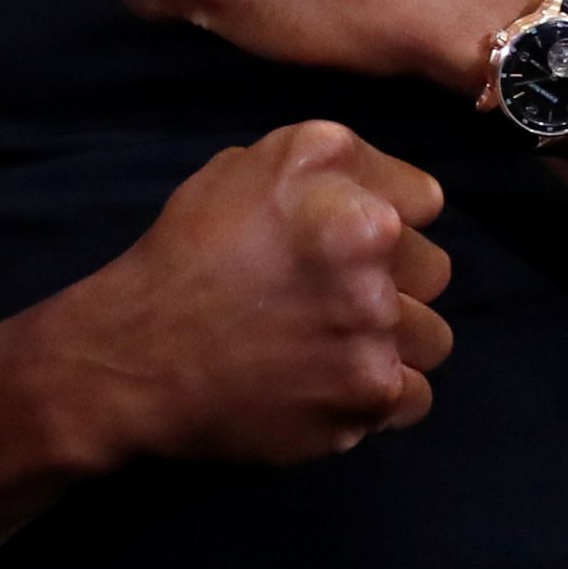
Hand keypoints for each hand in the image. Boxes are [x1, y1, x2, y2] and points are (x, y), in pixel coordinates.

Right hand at [0, 120, 453, 471]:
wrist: (133, 360)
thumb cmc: (182, 262)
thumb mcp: (239, 172)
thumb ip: (328, 171)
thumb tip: (394, 201)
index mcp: (330, 167)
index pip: (424, 200)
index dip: (383, 223)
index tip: (339, 248)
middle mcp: (364, 236)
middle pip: (434, 270)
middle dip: (392, 285)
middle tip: (326, 302)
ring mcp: (374, 319)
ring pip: (433, 337)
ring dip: (390, 346)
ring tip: (327, 349)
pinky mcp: (370, 391)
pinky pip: (416, 397)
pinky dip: (377, 400)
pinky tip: (327, 387)